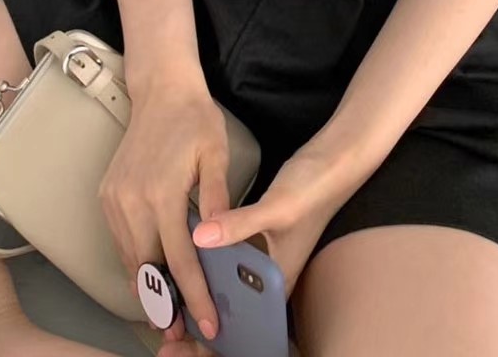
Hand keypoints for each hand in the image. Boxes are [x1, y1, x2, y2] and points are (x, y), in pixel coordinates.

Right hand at [98, 60, 230, 347]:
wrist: (161, 91)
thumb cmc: (195, 120)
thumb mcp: (216, 156)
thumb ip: (217, 200)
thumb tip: (219, 243)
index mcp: (162, 194)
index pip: (181, 261)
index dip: (196, 296)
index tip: (209, 323)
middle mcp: (131, 202)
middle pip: (149, 269)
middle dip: (168, 303)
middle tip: (186, 328)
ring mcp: (114, 200)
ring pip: (130, 259)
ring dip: (149, 286)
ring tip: (171, 310)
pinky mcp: (107, 195)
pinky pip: (120, 241)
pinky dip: (136, 261)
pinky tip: (153, 273)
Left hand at [156, 138, 364, 356]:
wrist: (333, 160)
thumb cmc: (315, 188)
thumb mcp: (278, 208)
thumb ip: (239, 224)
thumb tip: (198, 237)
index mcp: (278, 283)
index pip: (245, 331)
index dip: (211, 345)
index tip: (178, 344)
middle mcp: (267, 278)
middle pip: (231, 317)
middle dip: (198, 329)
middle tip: (164, 333)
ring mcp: (259, 259)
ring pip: (225, 290)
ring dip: (197, 298)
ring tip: (165, 302)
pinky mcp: (252, 240)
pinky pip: (223, 263)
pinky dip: (203, 266)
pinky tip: (180, 261)